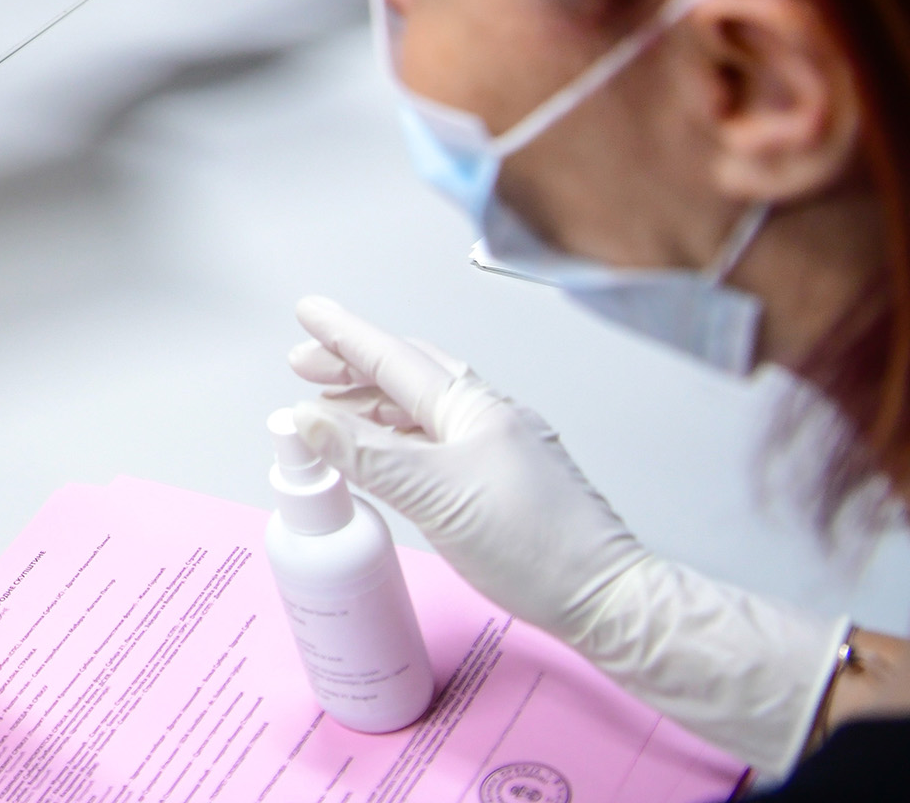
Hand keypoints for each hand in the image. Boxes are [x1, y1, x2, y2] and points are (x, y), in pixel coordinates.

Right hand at [288, 296, 844, 773]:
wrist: (604, 599)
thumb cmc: (533, 545)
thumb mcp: (434, 495)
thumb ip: (365, 454)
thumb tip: (305, 418)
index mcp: (473, 407)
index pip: (394, 358)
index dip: (345, 335)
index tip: (309, 311)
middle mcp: (487, 417)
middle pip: (408, 377)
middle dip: (353, 367)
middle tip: (304, 366)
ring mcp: (498, 449)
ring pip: (421, 411)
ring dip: (371, 404)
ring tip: (330, 414)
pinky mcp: (502, 482)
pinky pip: (435, 441)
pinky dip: (396, 438)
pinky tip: (381, 456)